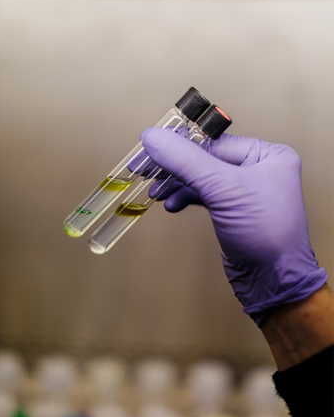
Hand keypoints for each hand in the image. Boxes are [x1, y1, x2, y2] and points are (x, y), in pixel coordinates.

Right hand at [141, 128, 328, 324]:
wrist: (272, 279)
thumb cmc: (266, 233)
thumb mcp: (223, 189)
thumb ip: (186, 161)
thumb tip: (153, 137)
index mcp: (267, 154)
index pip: (213, 141)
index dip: (180, 144)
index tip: (150, 147)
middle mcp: (258, 168)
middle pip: (203, 158)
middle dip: (173, 166)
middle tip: (143, 168)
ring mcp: (244, 190)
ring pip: (199, 177)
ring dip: (175, 183)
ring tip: (156, 192)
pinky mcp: (230, 209)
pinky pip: (200, 194)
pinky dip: (183, 197)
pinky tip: (172, 205)